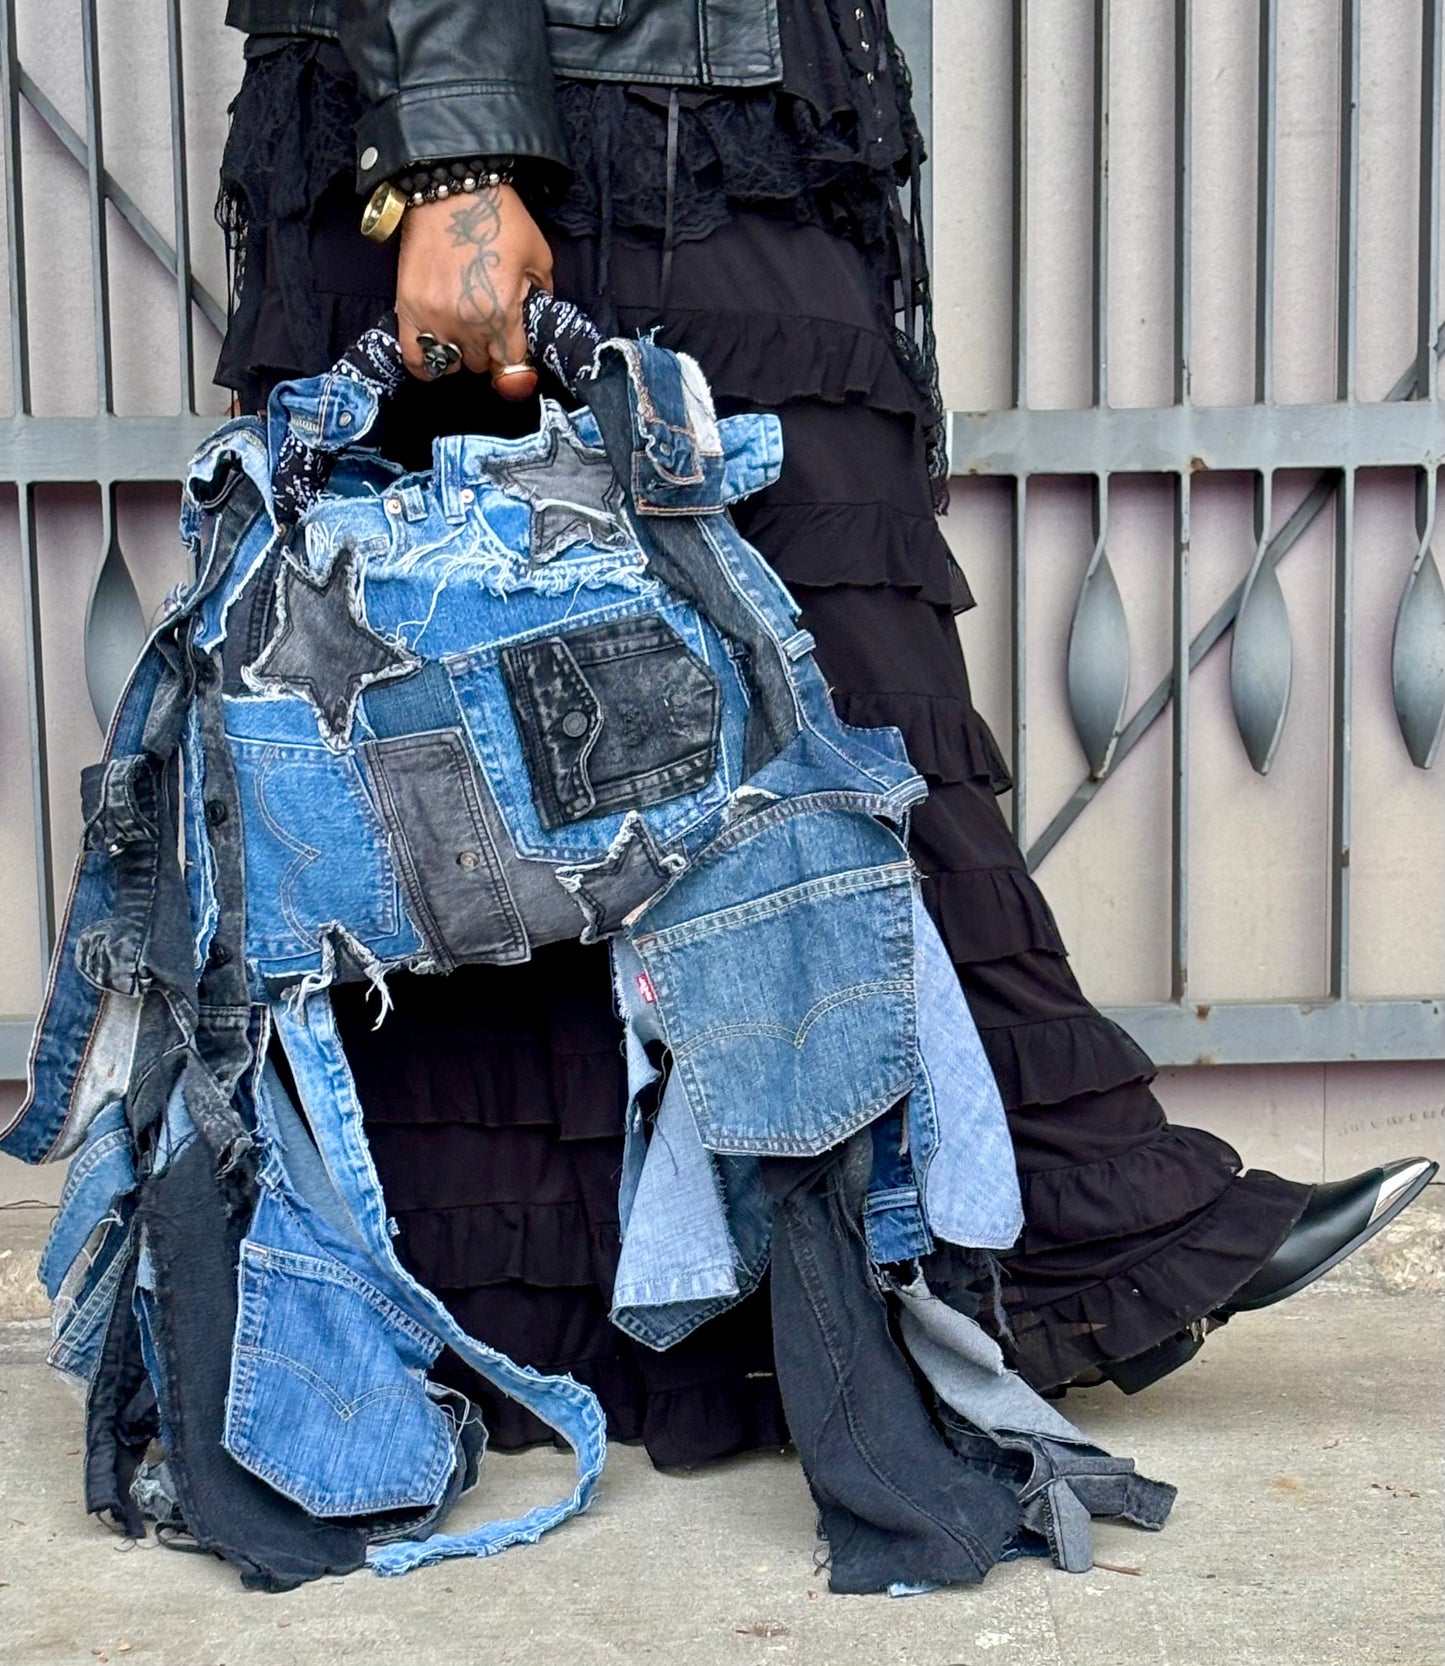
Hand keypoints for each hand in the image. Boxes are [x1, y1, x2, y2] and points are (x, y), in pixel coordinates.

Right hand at [395, 184, 552, 397]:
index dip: (514, 354)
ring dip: (459, 354)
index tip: (512, 342)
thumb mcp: (538, 256)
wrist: (450, 187)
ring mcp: (434, 318)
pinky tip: (435, 357)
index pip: (510, 362)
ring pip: (450, 364)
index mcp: (502, 314)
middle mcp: (467, 324)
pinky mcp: (408, 308)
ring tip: (463, 333)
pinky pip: (414, 358)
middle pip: (481, 364)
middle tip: (488, 325)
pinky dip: (425, 365)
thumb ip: (540, 295)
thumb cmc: (498, 217)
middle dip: (488, 349)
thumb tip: (534, 318)